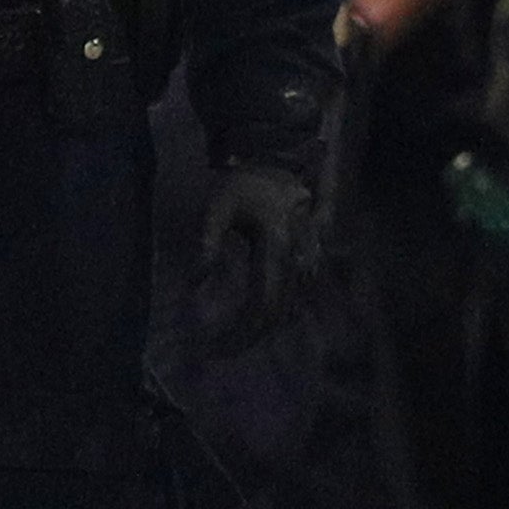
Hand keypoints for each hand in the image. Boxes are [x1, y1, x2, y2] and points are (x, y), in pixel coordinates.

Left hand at [198, 160, 321, 339]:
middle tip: (220, 350)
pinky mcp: (312, 257)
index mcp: (277, 244)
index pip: (262, 303)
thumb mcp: (217, 206)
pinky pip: (298, 295)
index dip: (241, 332)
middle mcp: (299, 256)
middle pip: (279, 312)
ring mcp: (310, 258)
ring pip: (292, 307)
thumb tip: (196, 284)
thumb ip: (207, 243)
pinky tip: (259, 320)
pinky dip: (278, 312)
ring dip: (264, 327)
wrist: (278, 157)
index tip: (215, 347)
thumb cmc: (244, 182)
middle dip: (249, 336)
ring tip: (236, 338)